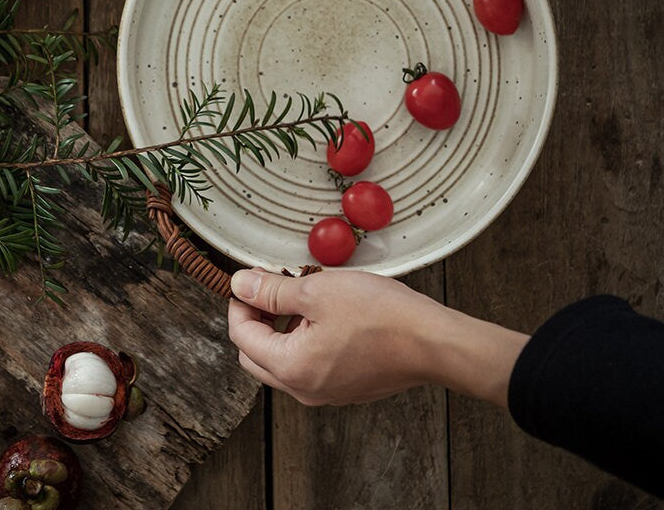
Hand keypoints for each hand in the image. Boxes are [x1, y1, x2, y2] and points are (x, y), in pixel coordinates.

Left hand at [228, 268, 527, 406]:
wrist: (431, 342)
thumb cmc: (380, 316)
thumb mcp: (318, 290)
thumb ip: (272, 290)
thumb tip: (240, 285)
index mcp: (291, 368)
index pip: (242, 336)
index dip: (240, 303)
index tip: (250, 279)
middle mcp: (304, 389)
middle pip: (257, 355)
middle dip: (256, 319)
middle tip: (270, 287)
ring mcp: (326, 392)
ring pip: (284, 360)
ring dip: (281, 328)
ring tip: (301, 294)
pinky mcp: (346, 387)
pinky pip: (310, 365)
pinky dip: (305, 339)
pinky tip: (324, 312)